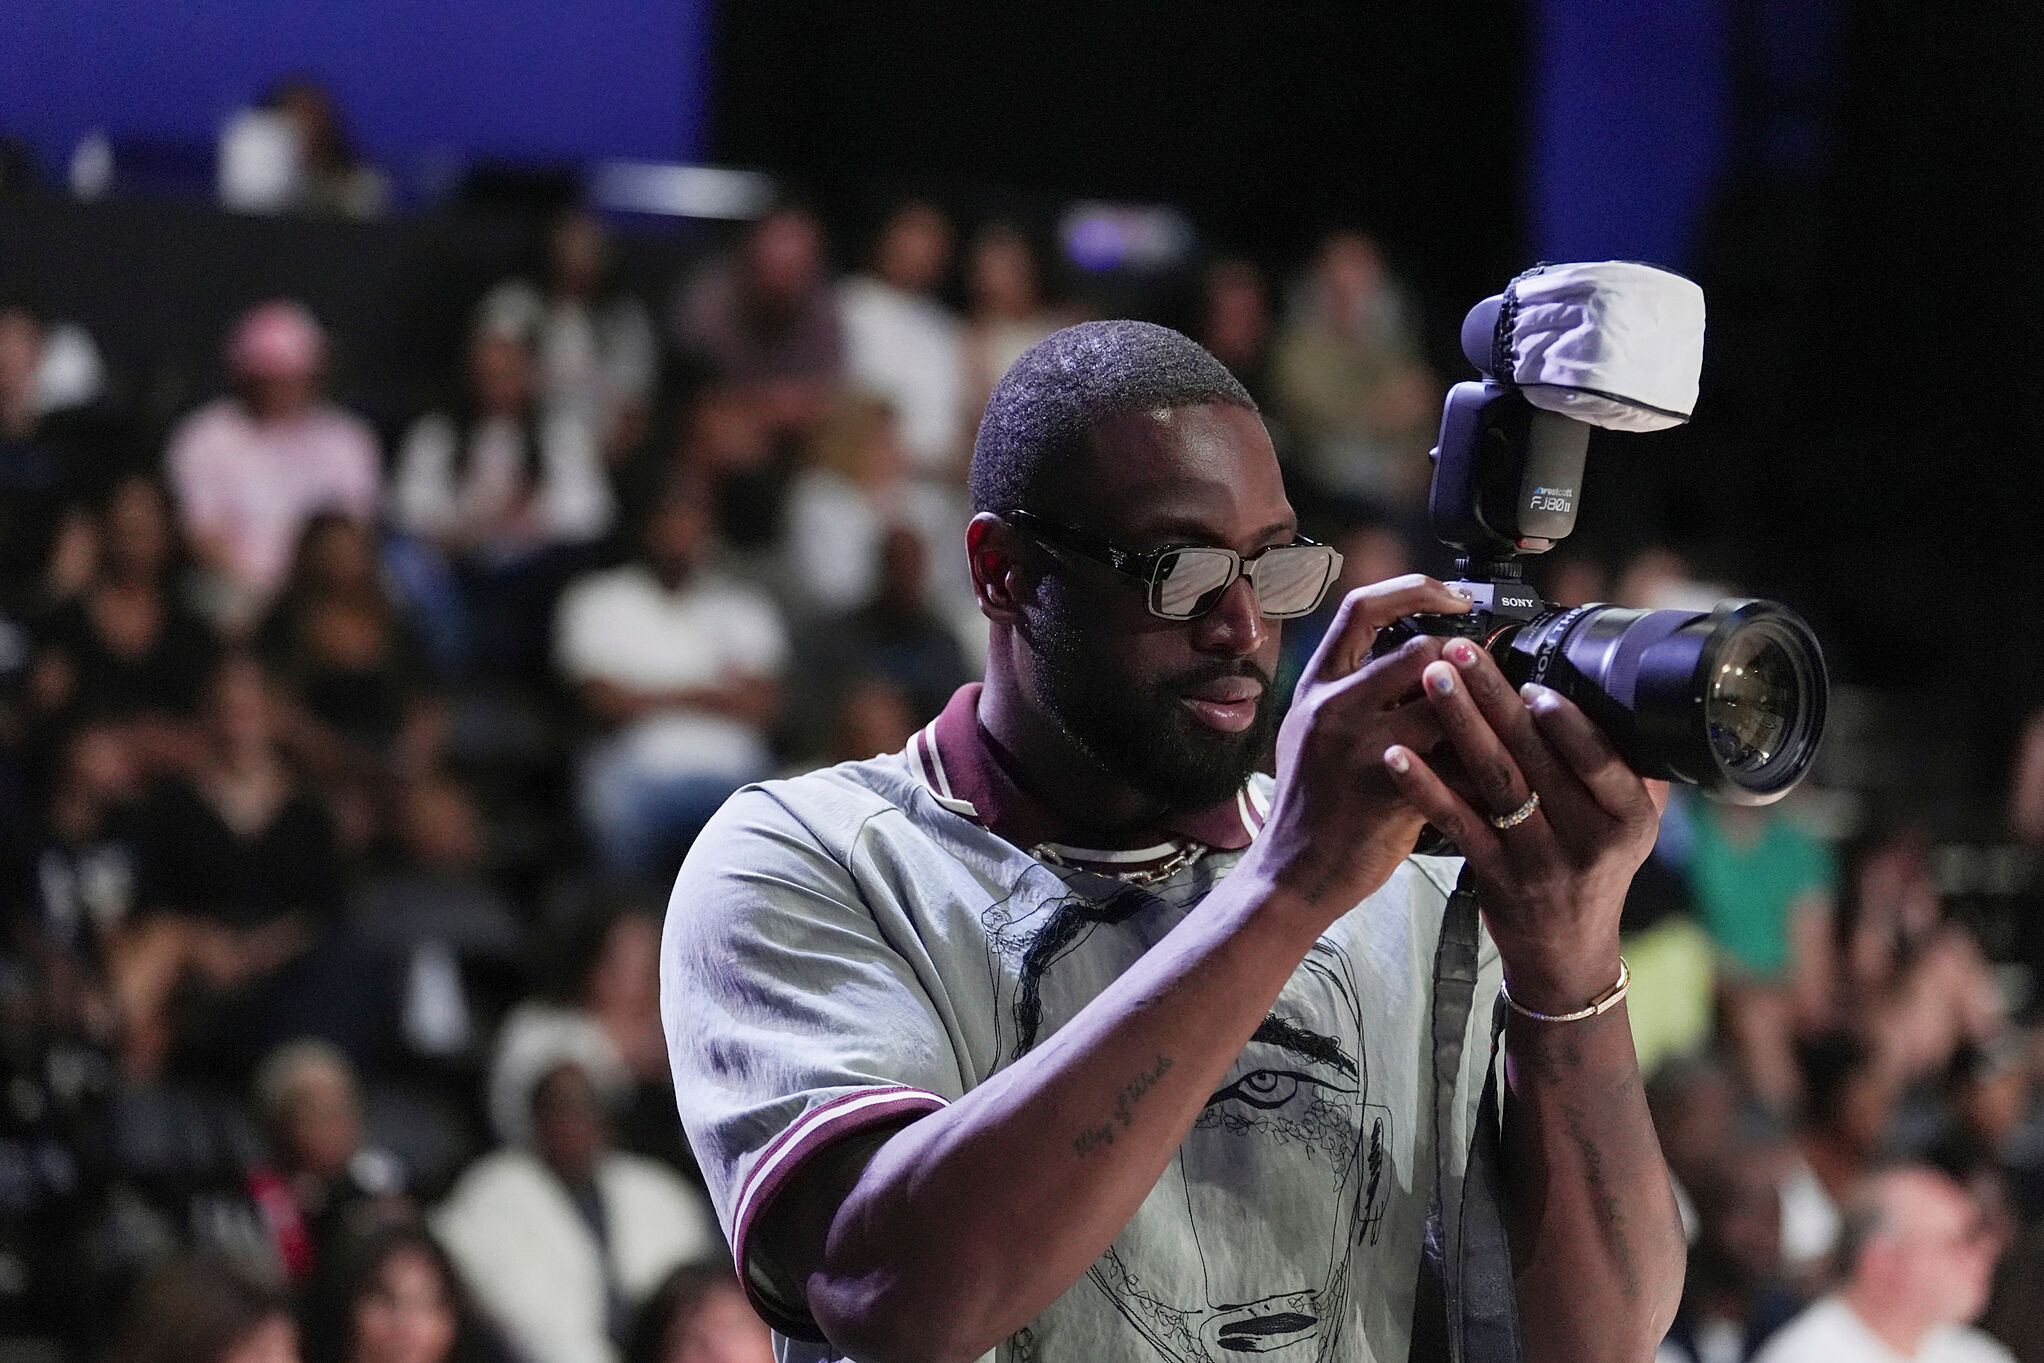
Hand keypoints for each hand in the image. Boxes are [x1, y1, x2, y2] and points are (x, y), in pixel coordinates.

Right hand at [1248, 575, 1471, 920]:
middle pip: (1419, 651)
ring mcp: (1357, 747)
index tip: (1458, 597)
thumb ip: (1354, 695)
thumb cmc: (1312, 808)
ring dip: (1484, 711)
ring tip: (1507, 720)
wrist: (1292, 875)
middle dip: (1466, 662)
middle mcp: (1331, 707)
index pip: (1362, 609)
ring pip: (1445, 703)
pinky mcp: (1387, 790)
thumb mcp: (1313, 735)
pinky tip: (1502, 772)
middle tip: (1494, 676)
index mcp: (1315, 687)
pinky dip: (1484, 766)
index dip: (1416, 590)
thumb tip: (1424, 660)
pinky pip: (1454, 763)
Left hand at [1383, 637, 1665, 1011]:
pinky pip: (1457, 823)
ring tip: (1431, 679)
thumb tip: (1616, 694)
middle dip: (1497, 698)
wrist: (1565, 954)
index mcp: (1628, 818)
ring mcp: (1539, 861)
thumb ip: (1624, 769)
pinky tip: (1397, 754)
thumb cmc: (1593, 870)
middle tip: (1462, 651)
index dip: (1565, 722)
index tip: (1531, 683)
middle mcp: (1588, 840)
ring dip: (1460, 725)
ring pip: (1496, 782)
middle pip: (1538, 758)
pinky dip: (1426, 786)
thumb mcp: (1629, 825)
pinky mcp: (1494, 877)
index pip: (1602, 761)